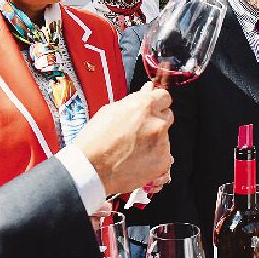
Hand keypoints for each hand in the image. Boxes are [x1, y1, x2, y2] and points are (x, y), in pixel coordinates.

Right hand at [72, 82, 173, 196]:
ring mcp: (162, 143)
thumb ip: (136, 99)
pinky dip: (154, 157)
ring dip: (154, 140)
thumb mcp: (112, 110)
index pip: (164, 97)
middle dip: (156, 121)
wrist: (91, 168)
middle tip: (137, 131)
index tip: (151, 109)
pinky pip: (164, 155)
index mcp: (145, 105)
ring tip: (133, 148)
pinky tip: (137, 159)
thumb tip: (149, 89)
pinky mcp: (162, 162)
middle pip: (167, 116)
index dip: (156, 103)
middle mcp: (157, 123)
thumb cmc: (96, 140)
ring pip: (165, 137)